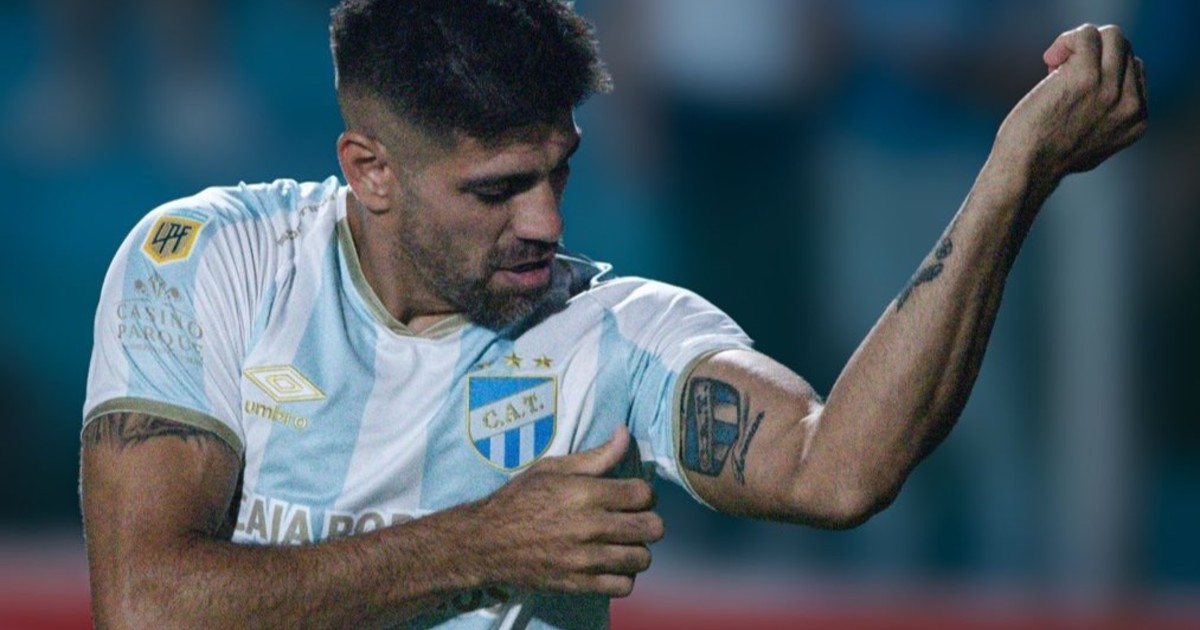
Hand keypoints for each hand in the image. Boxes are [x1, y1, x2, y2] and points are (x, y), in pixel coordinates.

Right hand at [470, 426, 664, 596]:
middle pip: (651, 528)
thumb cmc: (519, 499)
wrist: (486, 541)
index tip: (634, 497)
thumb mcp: (553, 468)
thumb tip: (626, 434)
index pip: (644, 494)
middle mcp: (590, 526)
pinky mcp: (578, 584)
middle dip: (648, 521)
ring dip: (637, 550)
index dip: (645, 494)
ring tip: (623, 543)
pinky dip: (623, 576)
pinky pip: (623, 585)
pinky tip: (612, 564)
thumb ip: (595, 456)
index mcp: (585, 493)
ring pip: (641, 558)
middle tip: (634, 520)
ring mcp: (585, 559)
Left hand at [995, 24, 1147, 180]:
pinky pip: (1087, 35)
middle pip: (1123, 51)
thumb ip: (1106, 121)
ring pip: (1112, 37)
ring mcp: (1111, 89)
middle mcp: (1130, 104)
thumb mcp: (1091, 145)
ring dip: (1080, 44)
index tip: (1072, 86)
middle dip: (1092, 54)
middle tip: (1059, 74)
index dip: (1102, 69)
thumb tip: (1101, 97)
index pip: (1134, 70)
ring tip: (1055, 63)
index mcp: (1137, 120)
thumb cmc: (1044, 159)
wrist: (1026, 168)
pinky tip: (1050, 59)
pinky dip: (1066, 41)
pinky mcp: (1085, 76)